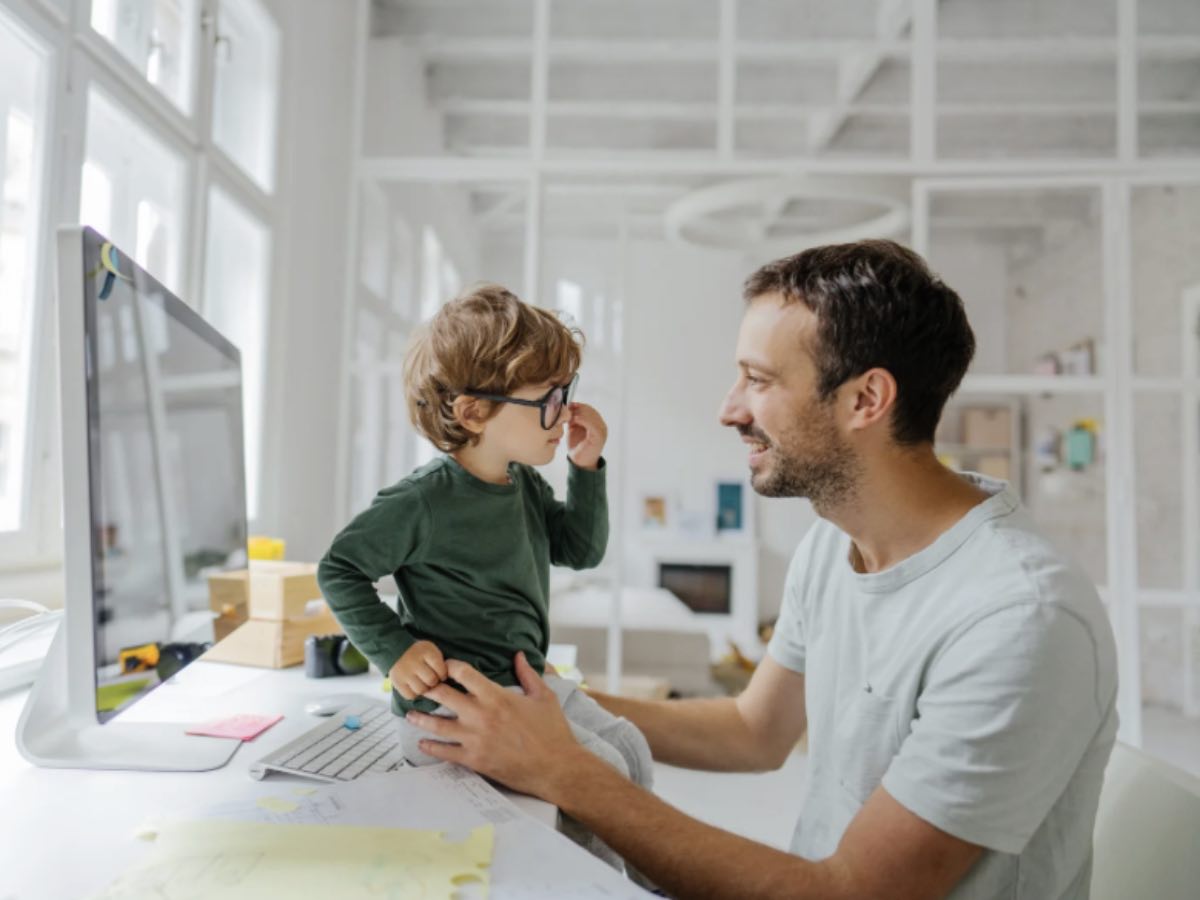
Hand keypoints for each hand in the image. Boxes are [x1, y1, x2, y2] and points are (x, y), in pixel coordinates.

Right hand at [389, 640, 447, 700]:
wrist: (396, 650)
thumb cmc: (420, 653)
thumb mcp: (431, 650)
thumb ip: (440, 662)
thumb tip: (446, 680)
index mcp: (426, 651)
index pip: (441, 669)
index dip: (443, 674)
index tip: (440, 673)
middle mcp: (414, 662)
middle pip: (431, 681)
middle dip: (434, 682)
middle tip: (431, 679)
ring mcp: (404, 673)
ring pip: (421, 690)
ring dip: (424, 688)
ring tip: (423, 682)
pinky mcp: (397, 682)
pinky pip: (410, 696)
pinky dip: (414, 693)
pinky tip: (414, 686)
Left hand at [406, 652, 586, 799]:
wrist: (556, 767)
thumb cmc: (552, 731)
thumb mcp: (544, 696)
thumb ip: (528, 673)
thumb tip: (519, 654)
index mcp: (496, 696)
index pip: (463, 673)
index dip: (450, 666)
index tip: (445, 666)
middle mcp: (481, 715)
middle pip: (443, 695)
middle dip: (429, 688)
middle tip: (420, 686)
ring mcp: (475, 738)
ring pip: (438, 724)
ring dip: (421, 718)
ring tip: (410, 714)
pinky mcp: (474, 759)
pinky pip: (445, 752)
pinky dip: (431, 747)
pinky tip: (423, 743)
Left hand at [567, 402, 606, 469]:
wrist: (580, 462)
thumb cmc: (577, 446)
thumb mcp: (574, 429)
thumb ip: (573, 419)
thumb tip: (568, 407)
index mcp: (597, 423)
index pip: (590, 409)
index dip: (579, 405)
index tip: (569, 404)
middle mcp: (601, 426)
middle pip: (591, 411)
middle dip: (578, 408)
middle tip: (568, 409)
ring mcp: (602, 431)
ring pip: (592, 416)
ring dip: (579, 413)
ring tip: (569, 416)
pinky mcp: (599, 437)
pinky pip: (592, 424)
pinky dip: (582, 420)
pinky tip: (574, 420)